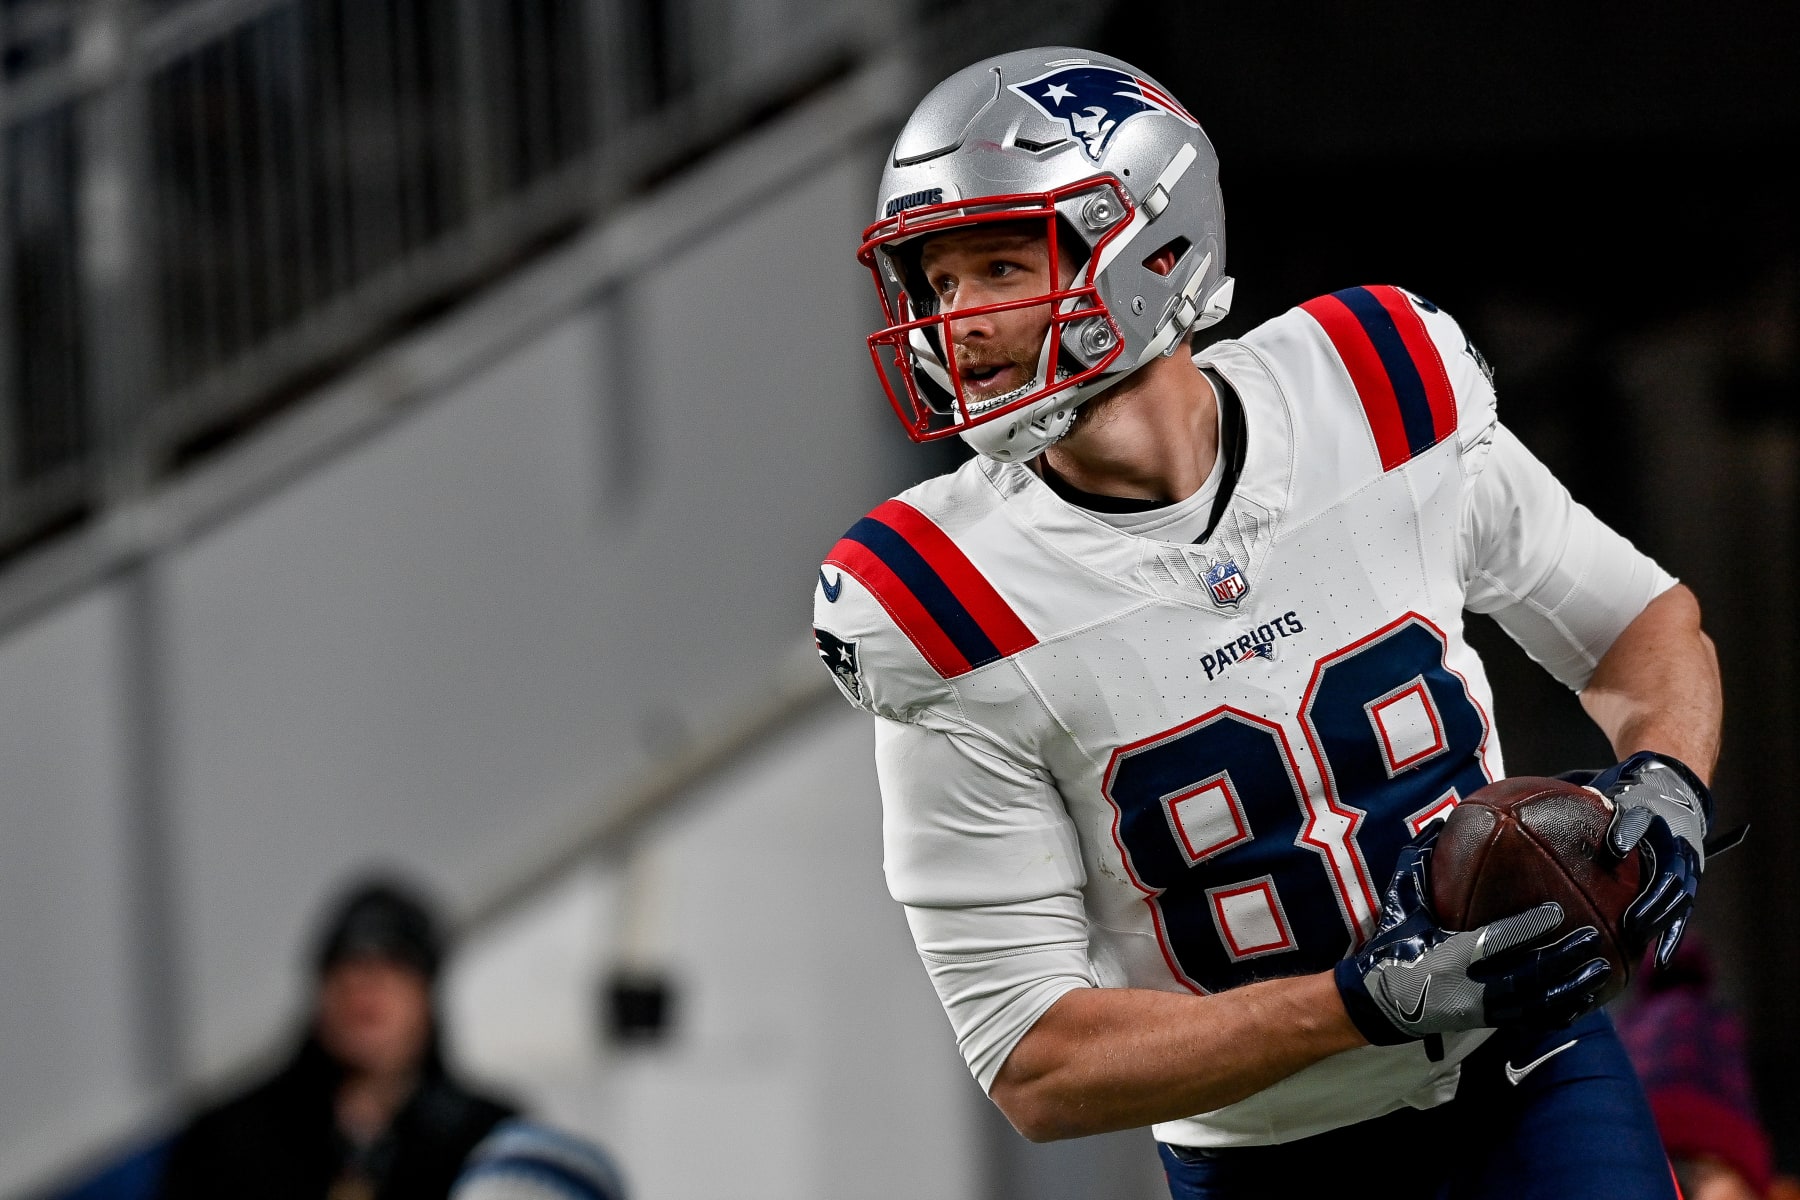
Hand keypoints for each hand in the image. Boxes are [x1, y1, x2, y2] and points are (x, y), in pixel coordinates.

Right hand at [1333, 825, 1611, 1045]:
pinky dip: (1560, 1012)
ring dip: (1571, 987)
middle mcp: (1470, 985)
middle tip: (1592, 939)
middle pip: (1527, 975)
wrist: (1379, 1000)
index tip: (1557, 912)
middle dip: (1562, 958)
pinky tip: (1584, 1001)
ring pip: (1537, 1002)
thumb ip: (1423, 861)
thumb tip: (1445, 821)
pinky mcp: (1489, 1022)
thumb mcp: (1402, 900)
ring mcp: (1482, 1008)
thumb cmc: (1393, 943)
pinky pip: (1532, 1021)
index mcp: (1449, 953)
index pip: (1496, 940)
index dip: (1528, 929)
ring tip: (1601, 971)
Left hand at [1591, 751, 1711, 968]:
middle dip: (1652, 908)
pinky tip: (1660, 960)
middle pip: (1673, 888)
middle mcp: (1684, 856)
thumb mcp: (1630, 802)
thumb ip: (1624, 822)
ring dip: (1660, 924)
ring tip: (1637, 940)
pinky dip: (1671, 937)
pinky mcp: (1684, 888)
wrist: (1669, 793)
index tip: (1623, 886)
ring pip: (1679, 904)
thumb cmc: (1639, 799)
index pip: (1660, 862)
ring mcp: (1687, 874)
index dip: (1643, 879)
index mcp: (1670, 835)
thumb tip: (1615, 848)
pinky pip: (1681, 916)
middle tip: (1630, 926)